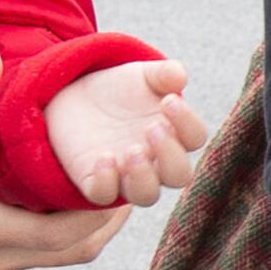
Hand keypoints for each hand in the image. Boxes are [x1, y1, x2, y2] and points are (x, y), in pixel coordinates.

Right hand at [0, 47, 129, 269]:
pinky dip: (60, 233)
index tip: (129, 172)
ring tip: (108, 186)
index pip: (68, 230)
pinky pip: (35, 256)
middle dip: (108, 219)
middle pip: (75, 251)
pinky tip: (65, 199)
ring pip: (57, 258)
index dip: (106, 206)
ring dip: (86, 227)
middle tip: (133, 177)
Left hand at [44, 58, 207, 206]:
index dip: (187, 122)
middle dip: (170, 155)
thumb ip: (163, 74)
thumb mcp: (142, 75)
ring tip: (132, 151)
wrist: (76, 95)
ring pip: (146, 195)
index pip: (194, 138)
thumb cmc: (120, 90)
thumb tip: (179, 76)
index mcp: (173, 134)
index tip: (168, 101)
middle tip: (152, 129)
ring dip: (143, 177)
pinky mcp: (94, 180)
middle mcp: (155, 161)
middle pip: (179, 175)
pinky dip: (105, 182)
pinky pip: (103, 195)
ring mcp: (125, 174)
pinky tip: (103, 157)